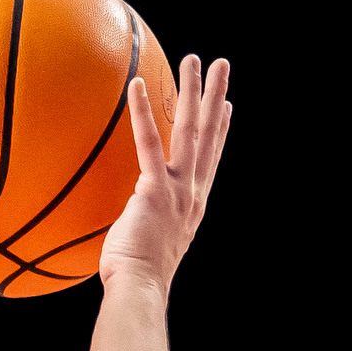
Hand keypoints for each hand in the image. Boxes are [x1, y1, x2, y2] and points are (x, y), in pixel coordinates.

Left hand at [100, 54, 231, 290]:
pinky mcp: (156, 191)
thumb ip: (142, 223)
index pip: (210, 160)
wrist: (141, 290)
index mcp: (193, 206)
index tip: (226, 107)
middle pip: (209, 137)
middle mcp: (193, 195)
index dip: (220, 132)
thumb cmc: (136, 278)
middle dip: (216, 98)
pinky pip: (148, 145)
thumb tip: (125, 221)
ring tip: (195, 60)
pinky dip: (142, 114)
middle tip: (222, 66)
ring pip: (190, 133)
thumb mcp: (148, 243)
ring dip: (194, 93)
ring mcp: (178, 192)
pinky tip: (137, 85)